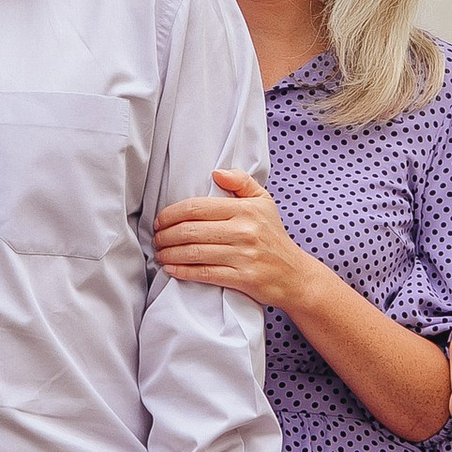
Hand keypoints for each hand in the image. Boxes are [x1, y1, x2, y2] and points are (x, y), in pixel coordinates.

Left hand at [152, 168, 309, 311]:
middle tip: (156, 239)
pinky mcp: (242, 279)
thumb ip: (241, 182)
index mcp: (245, 210)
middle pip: (190, 231)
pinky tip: (171, 269)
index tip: (160, 220)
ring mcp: (243, 256)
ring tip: (160, 254)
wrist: (295, 275)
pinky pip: (204, 274)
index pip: (197, 207)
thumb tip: (216, 172)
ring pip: (194, 253)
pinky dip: (182, 272)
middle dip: (165, 235)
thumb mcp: (264, 202)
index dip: (171, 214)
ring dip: (169, 254)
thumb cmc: (274, 237)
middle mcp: (244, 231)